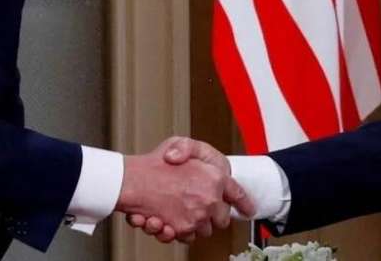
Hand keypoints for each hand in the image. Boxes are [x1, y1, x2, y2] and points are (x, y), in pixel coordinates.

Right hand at [117, 137, 252, 242]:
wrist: (131, 181)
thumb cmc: (153, 163)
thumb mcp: (178, 142)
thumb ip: (192, 150)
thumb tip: (196, 162)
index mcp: (215, 177)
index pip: (238, 194)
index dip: (244, 202)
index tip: (249, 209)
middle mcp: (209, 199)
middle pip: (222, 218)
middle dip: (212, 215)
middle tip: (198, 205)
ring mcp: (196, 216)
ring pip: (204, 230)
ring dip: (194, 224)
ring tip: (178, 212)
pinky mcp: (181, 229)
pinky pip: (186, 237)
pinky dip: (177, 231)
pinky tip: (165, 220)